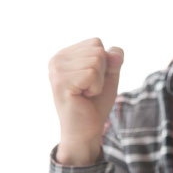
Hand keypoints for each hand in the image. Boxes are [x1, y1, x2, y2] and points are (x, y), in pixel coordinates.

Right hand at [49, 38, 123, 165]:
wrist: (85, 130)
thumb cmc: (95, 103)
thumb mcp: (109, 76)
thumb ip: (114, 60)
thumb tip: (116, 51)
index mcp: (65, 55)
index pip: (96, 43)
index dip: (104, 63)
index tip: (91, 80)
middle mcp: (57, 59)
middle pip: (97, 49)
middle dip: (102, 72)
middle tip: (88, 89)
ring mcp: (56, 69)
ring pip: (96, 60)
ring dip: (98, 81)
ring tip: (85, 93)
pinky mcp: (61, 81)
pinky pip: (92, 73)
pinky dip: (96, 87)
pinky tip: (83, 96)